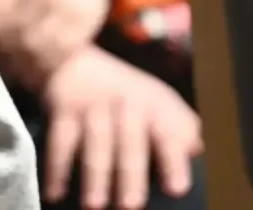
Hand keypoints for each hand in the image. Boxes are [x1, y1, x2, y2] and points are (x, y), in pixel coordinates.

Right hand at [41, 46, 201, 209]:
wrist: (72, 56)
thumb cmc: (123, 90)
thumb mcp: (157, 99)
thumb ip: (179, 127)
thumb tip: (197, 151)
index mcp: (154, 105)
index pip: (167, 133)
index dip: (172, 160)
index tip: (176, 188)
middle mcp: (125, 104)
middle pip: (129, 143)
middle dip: (130, 174)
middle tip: (131, 206)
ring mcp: (93, 106)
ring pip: (95, 144)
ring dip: (95, 175)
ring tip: (94, 205)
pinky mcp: (63, 108)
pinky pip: (60, 142)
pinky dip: (56, 168)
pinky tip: (55, 192)